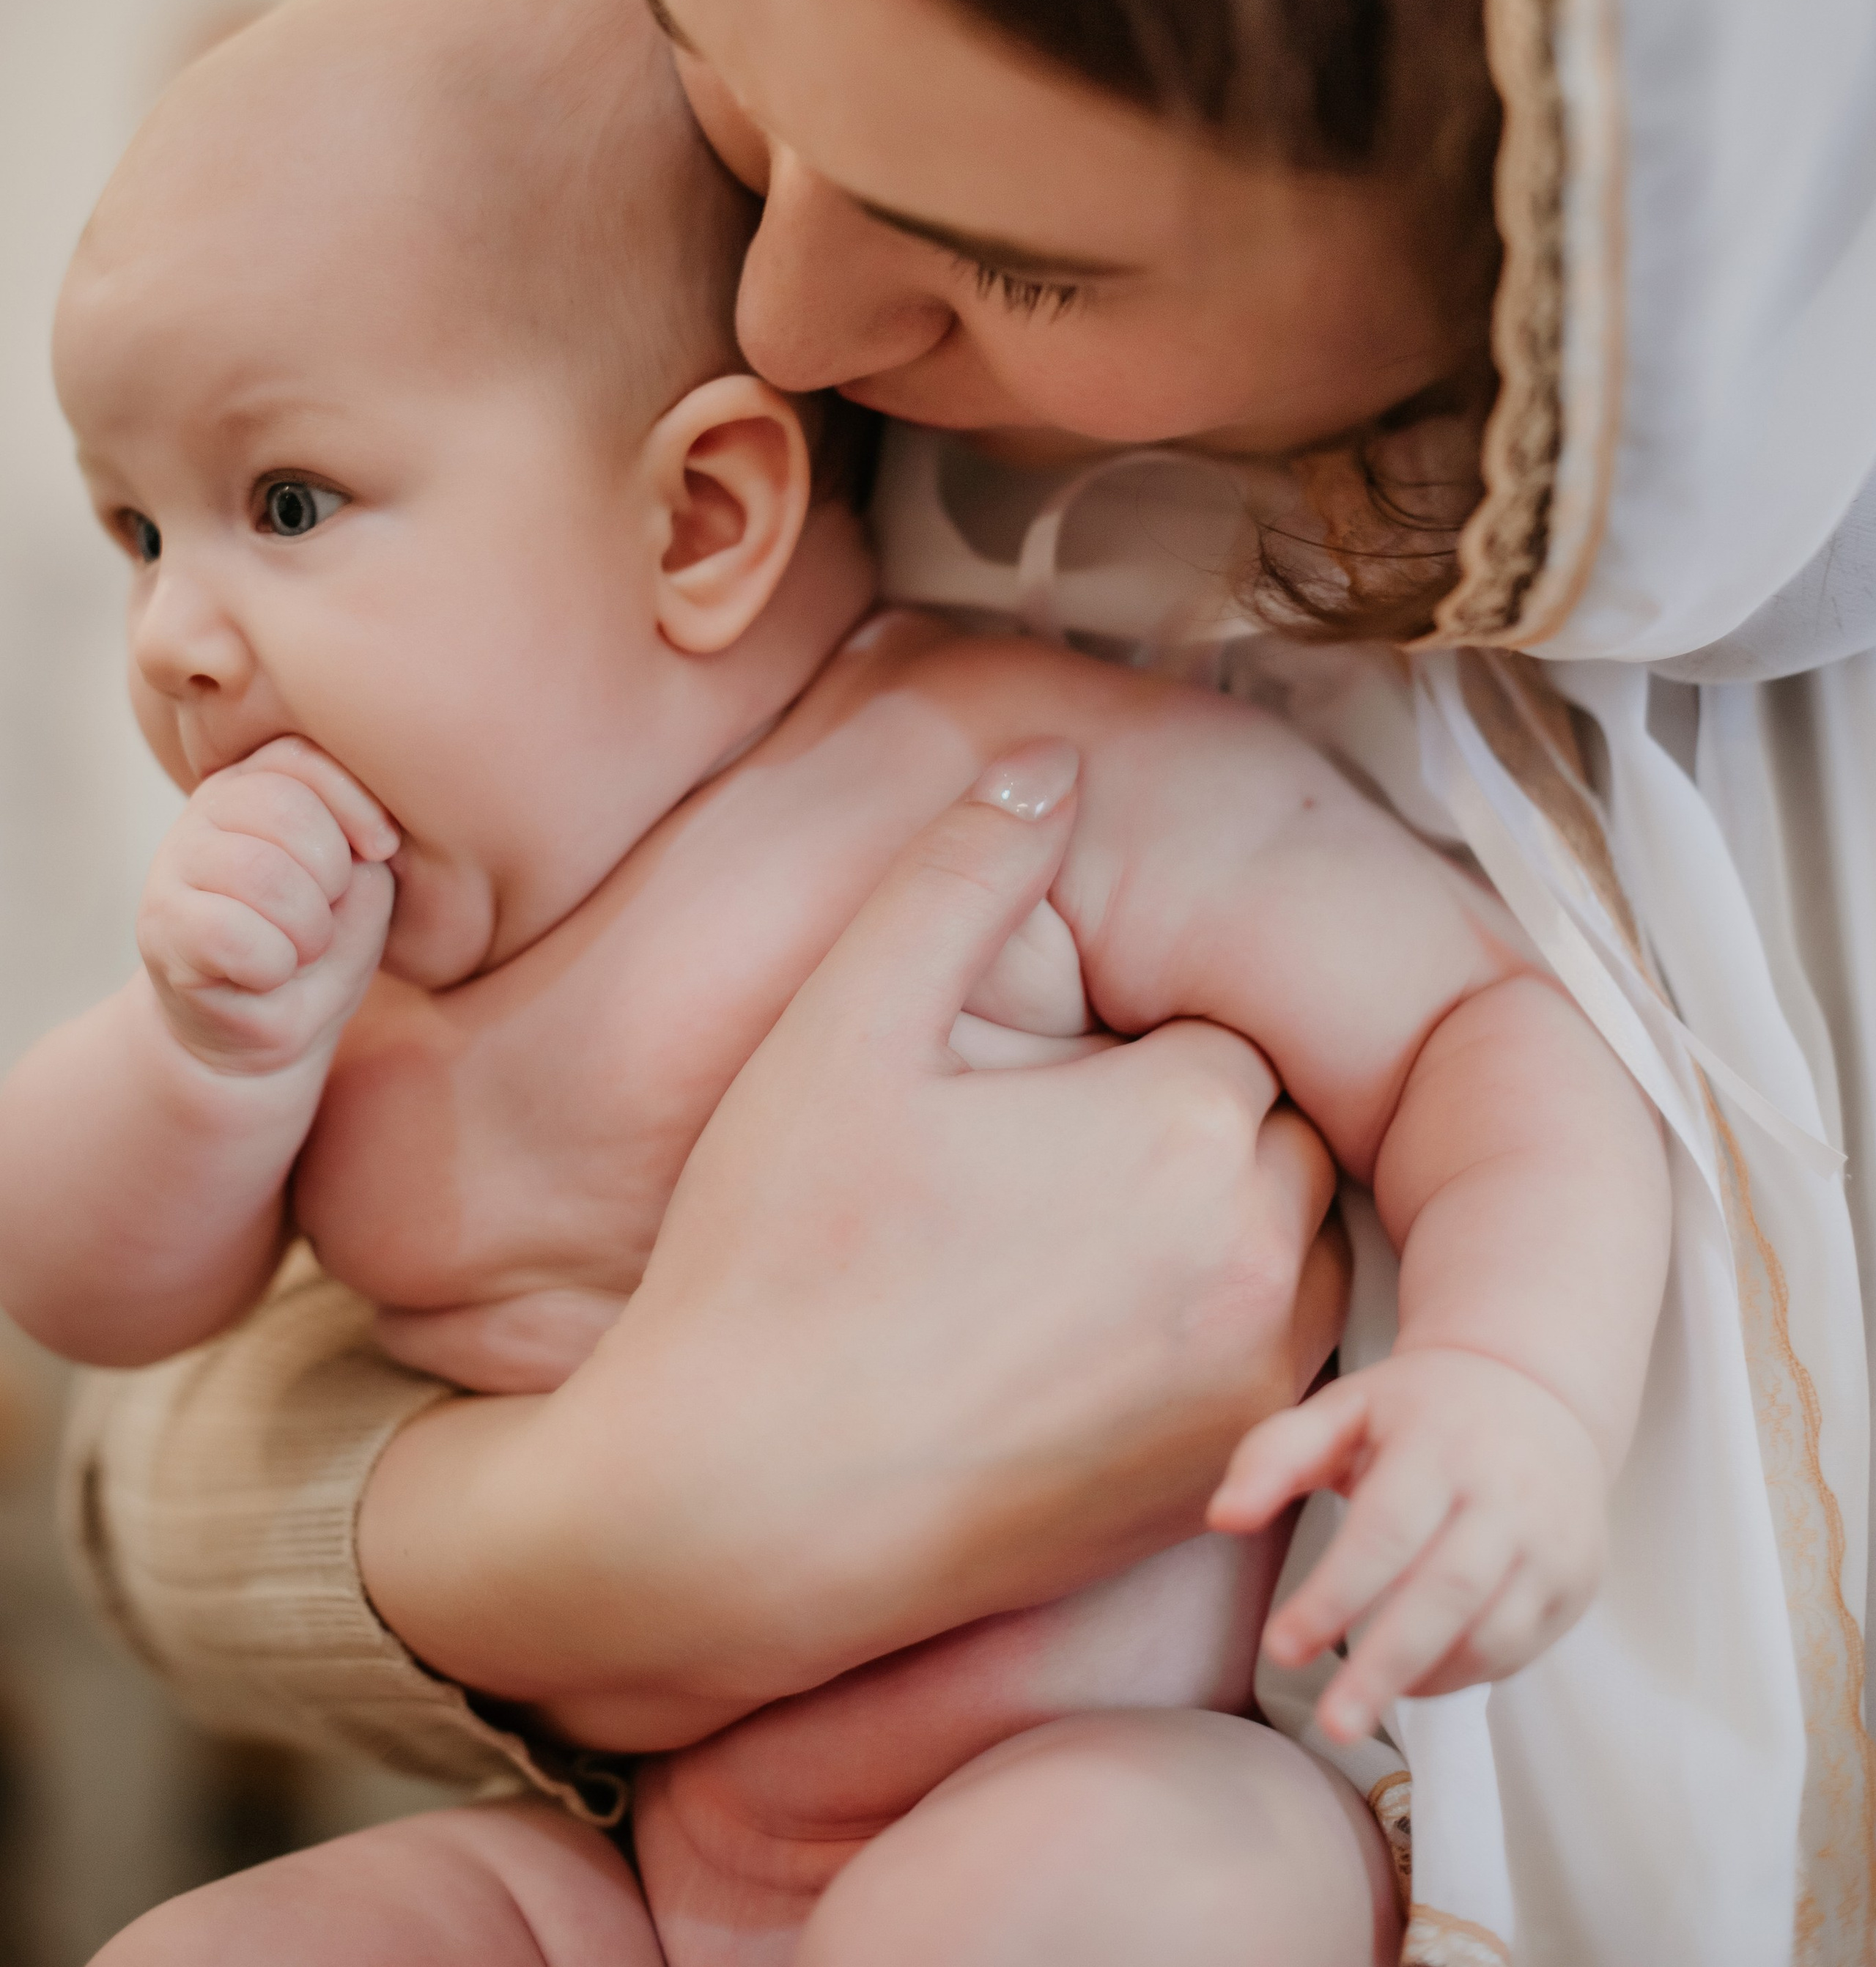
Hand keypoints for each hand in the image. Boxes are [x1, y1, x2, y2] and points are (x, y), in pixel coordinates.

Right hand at [137, 738, 397, 1074]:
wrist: (266, 1028)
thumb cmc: (320, 942)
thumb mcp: (360, 879)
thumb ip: (362, 835)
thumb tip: (373, 834)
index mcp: (258, 781)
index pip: (302, 757)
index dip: (356, 803)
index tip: (383, 850)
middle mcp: (207, 810)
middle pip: (287, 810)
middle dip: (330, 876)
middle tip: (324, 916)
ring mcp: (173, 865)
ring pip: (262, 874)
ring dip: (307, 929)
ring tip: (298, 949)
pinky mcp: (160, 927)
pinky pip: (234, 935)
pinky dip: (273, 966)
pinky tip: (265, 974)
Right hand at [361, 742, 1347, 1751]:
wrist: (734, 1517)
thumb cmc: (776, 1257)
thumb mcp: (847, 1028)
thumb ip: (961, 874)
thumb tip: (1052, 761)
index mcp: (1188, 1120)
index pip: (1206, 1033)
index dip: (1106, 1057)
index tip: (1009, 1108)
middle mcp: (1260, 1256)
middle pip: (1261, 1135)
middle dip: (1168, 1132)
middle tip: (1022, 1175)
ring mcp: (1251, 1389)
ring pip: (1283, 1249)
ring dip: (1201, 1232)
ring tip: (1047, 1258)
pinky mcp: (1222, 1487)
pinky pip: (1264, 1369)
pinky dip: (1199, 1344)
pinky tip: (1066, 1353)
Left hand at [1208, 1346, 1606, 1742]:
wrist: (1535, 1388)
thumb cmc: (1419, 1406)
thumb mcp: (1344, 1407)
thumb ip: (1275, 1455)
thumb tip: (1221, 1517)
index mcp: (1440, 1441)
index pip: (1386, 1531)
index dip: (1334, 1595)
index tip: (1280, 1648)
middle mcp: (1507, 1491)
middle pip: (1446, 1592)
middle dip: (1385, 1664)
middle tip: (1332, 1723)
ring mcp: (1553, 1538)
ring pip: (1493, 1630)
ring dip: (1424, 1677)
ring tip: (1362, 1702)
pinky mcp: (1577, 1578)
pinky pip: (1520, 1646)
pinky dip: (1465, 1673)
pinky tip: (1415, 1676)